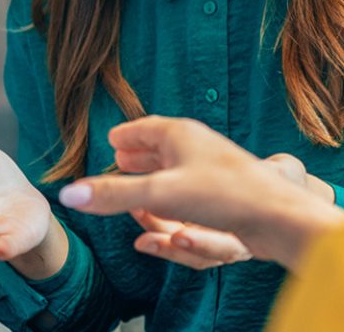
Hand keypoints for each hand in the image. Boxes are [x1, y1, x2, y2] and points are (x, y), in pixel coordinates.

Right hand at [59, 117, 343, 270]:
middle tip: (119, 158)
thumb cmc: (222, 194)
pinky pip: (189, 188)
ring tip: (137, 187)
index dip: (126, 135)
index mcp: (180, 134)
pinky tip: (165, 209)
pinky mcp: (223, 192)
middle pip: (160, 146)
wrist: (276, 215)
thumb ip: (114, 194)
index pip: (145, 127)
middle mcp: (196, 146)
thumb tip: (68, 194)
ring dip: (154, 177)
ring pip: (175, 169)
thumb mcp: (160, 193)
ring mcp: (211, 168)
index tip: (111, 139)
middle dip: (138, 155)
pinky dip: (171, 194)